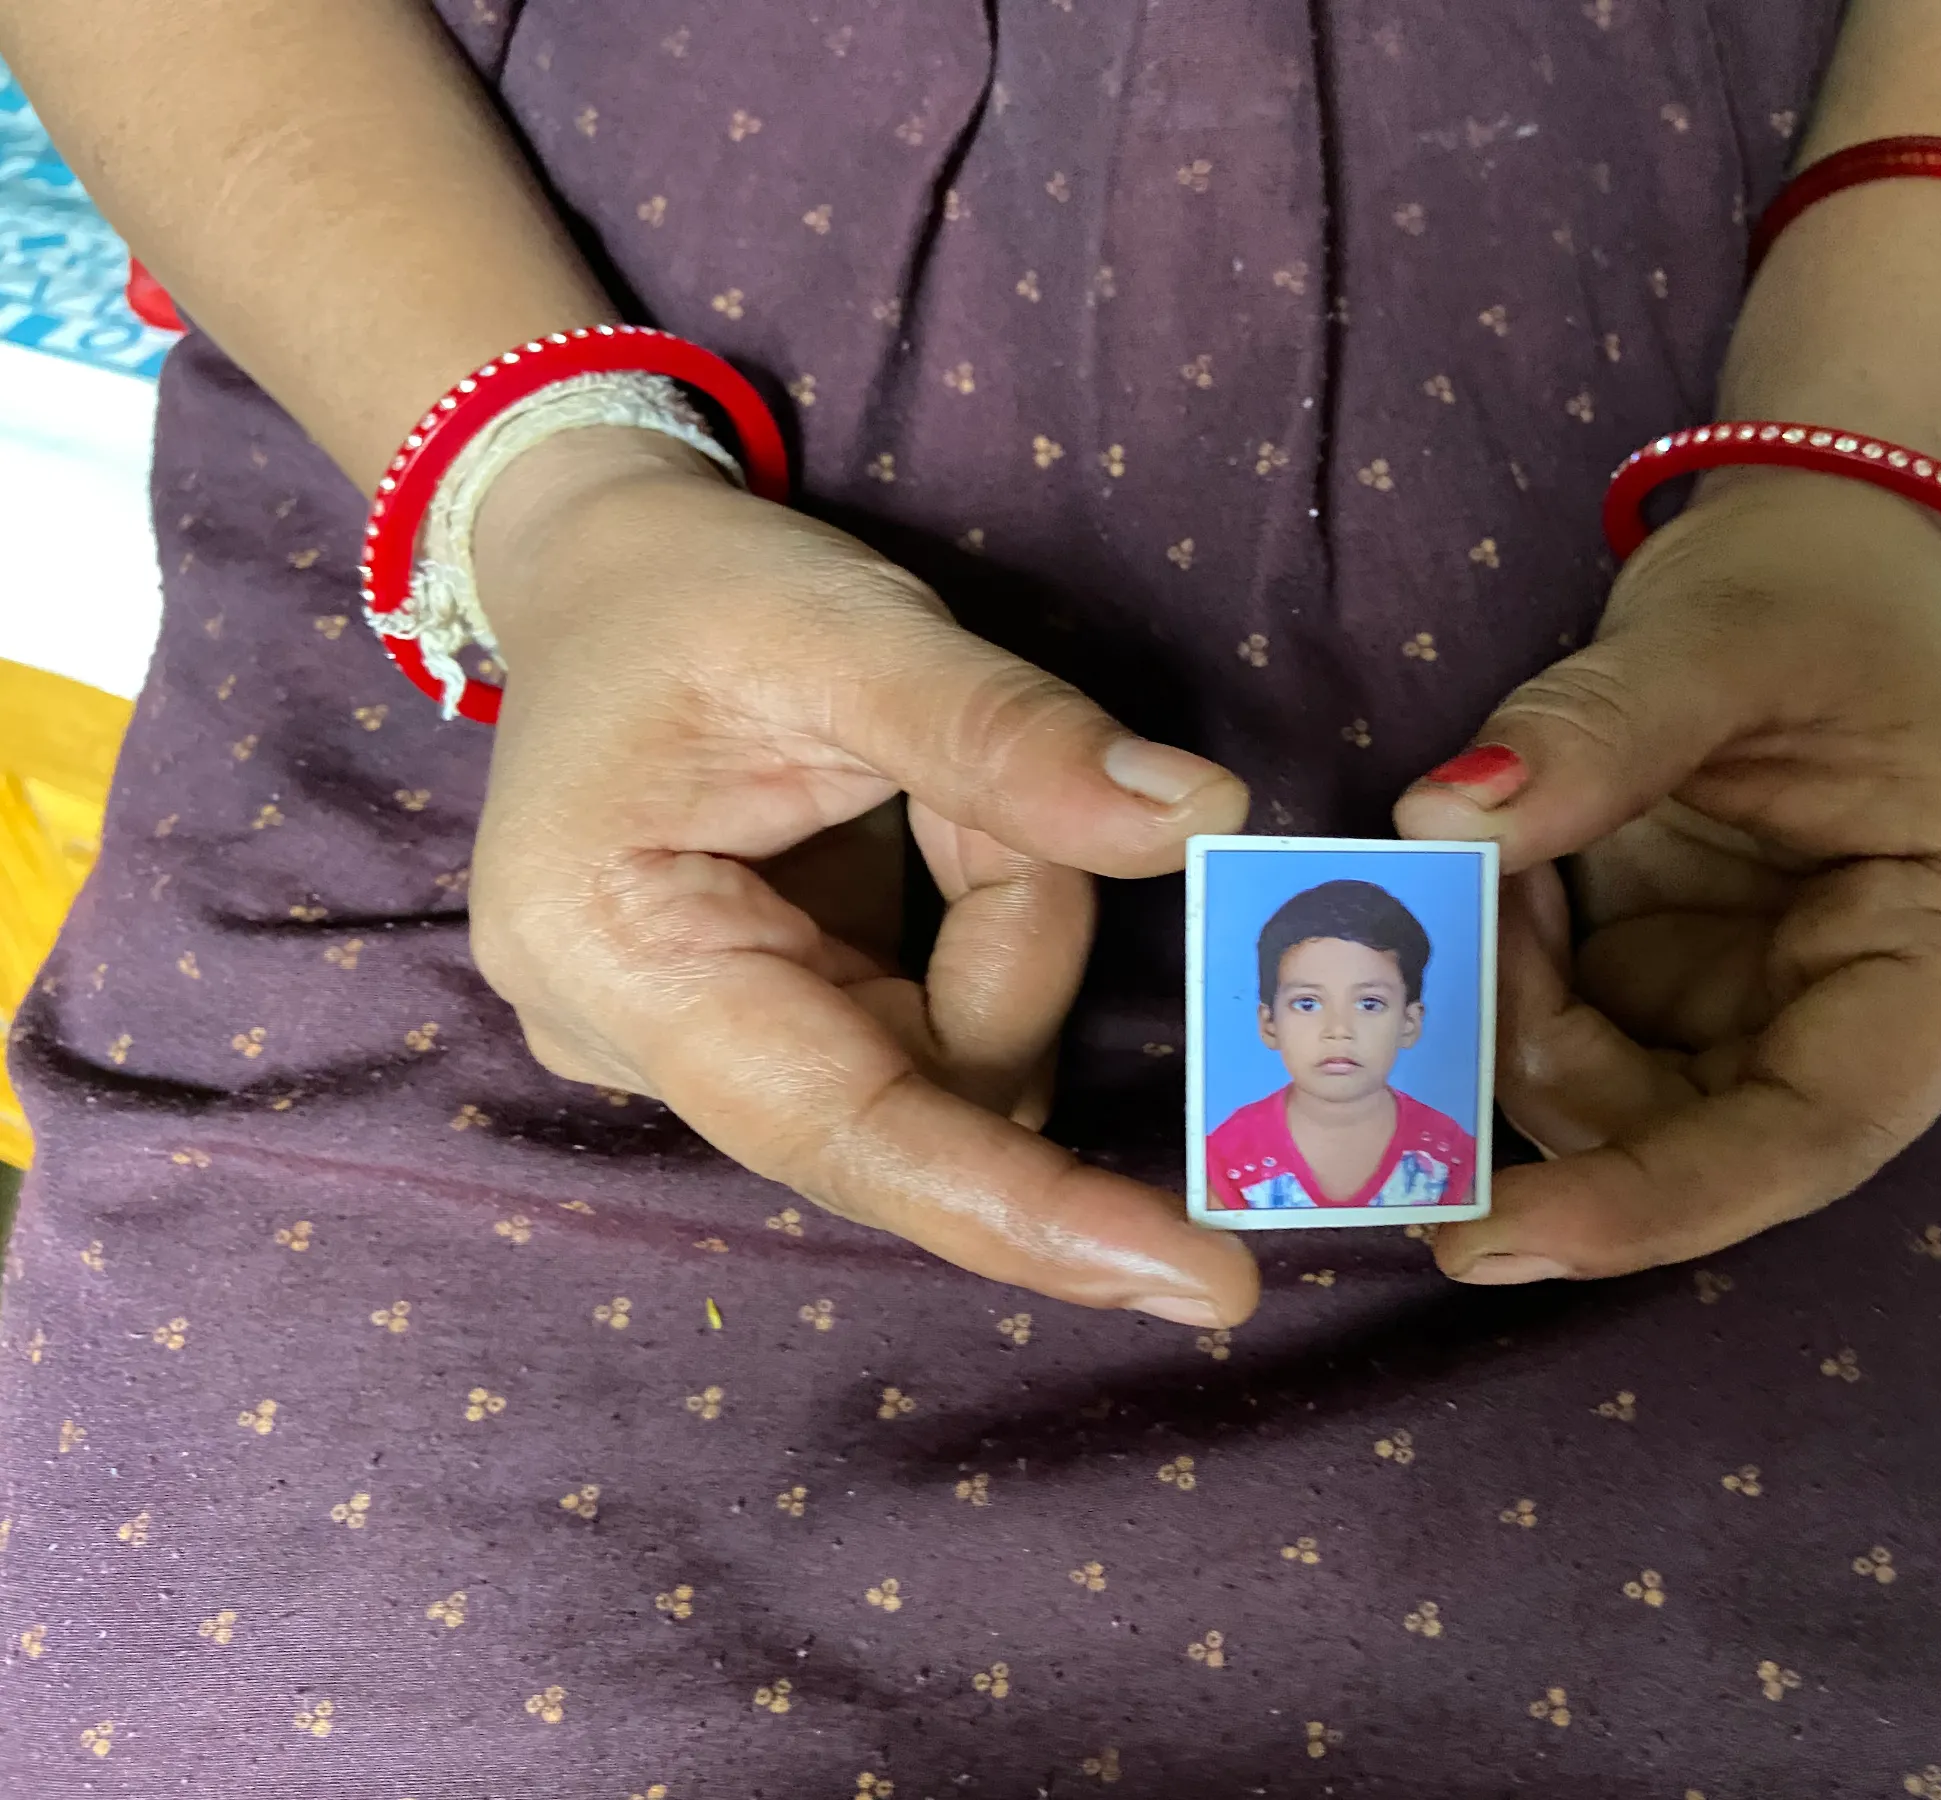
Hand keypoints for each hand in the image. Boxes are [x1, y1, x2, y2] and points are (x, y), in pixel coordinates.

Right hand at [464, 428, 1259, 1324]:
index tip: (1209, 1287)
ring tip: (914, 785)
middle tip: (976, 785)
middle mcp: (635, 1045)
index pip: (850, 1134)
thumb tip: (1206, 821)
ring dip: (998, 922)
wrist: (605, 572)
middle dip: (1010, 935)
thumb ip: (1012, 737)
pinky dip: (975, 936)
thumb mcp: (850, 630)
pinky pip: (931, 1039)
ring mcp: (696, 1056)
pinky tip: (911, 836)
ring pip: (951, 1066)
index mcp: (613, 950)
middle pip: (928, 1087)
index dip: (1032, 1212)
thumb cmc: (700, 590)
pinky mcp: (761, 1039)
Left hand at [1394, 469, 1940, 1281]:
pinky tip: (1499, 882)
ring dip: (1515, 1013)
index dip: (1658, 1204)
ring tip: (1486, 869)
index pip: (1816, 1130)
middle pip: (1704, 1138)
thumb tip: (1440, 820)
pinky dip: (1511, 977)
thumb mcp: (1719, 636)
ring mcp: (1777, 1006)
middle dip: (1548, 1077)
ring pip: (1620, 1102)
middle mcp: (1875, 1008)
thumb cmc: (1818, 584)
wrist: (1824, 539)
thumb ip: (1597, 732)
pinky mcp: (1695, 988)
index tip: (1497, 1237)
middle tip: (1431, 984)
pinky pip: (1582, 1036)